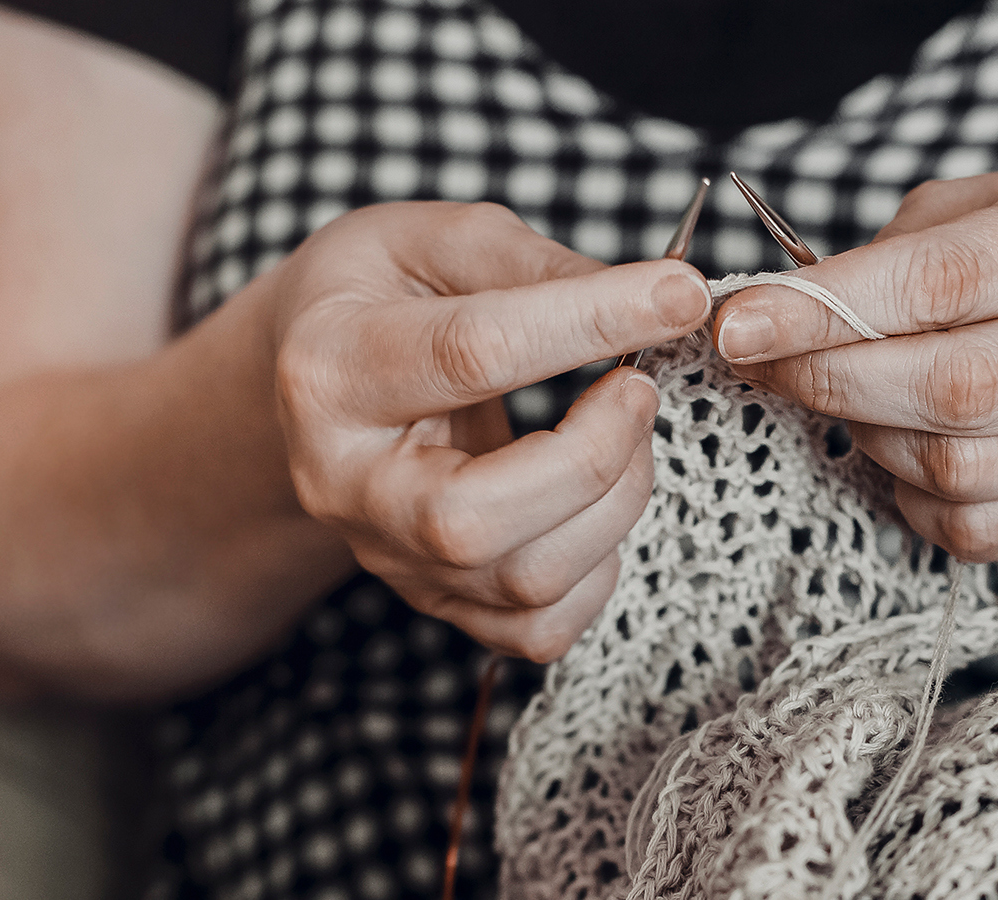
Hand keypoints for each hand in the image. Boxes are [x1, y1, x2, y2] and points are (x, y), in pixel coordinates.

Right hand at [268, 202, 710, 659]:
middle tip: (638, 386)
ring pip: (521, 581)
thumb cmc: (380, 293)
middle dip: (593, 453)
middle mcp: (345, 484)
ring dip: (614, 503)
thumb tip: (654, 296)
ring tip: (625, 428)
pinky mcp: (435, 600)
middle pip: (474, 519)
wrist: (318, 377)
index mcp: (331, 370)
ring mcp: (388, 556)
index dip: (593, 320)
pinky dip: (599, 568)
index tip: (679, 293)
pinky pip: (537, 629)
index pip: (473, 354)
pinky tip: (599, 499)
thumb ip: (532, 264)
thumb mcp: (433, 239)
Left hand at [714, 174, 997, 560]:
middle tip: (763, 364)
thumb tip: (775, 313)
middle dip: (831, 379)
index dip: (828, 308)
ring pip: (954, 468)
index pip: (945, 280)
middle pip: (954, 387)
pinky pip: (969, 526)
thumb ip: (892, 253)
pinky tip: (904, 448)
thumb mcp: (987, 211)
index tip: (740, 321)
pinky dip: (908, 495)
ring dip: (869, 436)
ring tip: (847, 396)